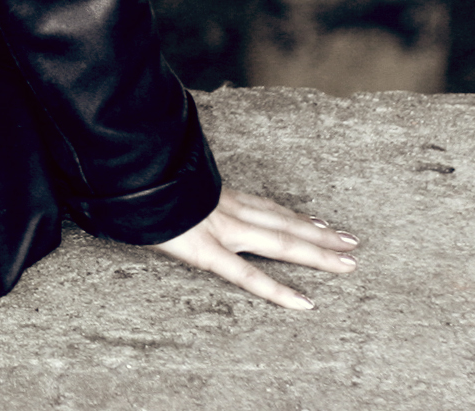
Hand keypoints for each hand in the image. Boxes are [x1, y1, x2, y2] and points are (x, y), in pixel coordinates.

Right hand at [145, 188, 357, 309]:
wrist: (122, 171)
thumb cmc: (134, 175)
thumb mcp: (159, 178)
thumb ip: (172, 185)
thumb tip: (164, 185)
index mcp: (215, 194)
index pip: (265, 206)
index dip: (293, 215)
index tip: (319, 221)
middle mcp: (226, 209)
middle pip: (283, 222)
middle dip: (320, 234)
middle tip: (351, 243)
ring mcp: (220, 229)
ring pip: (280, 241)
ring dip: (317, 252)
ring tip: (346, 263)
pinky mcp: (206, 252)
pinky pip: (248, 275)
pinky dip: (278, 290)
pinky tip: (303, 303)